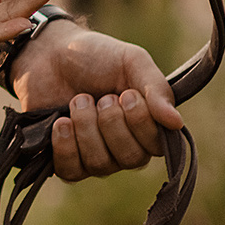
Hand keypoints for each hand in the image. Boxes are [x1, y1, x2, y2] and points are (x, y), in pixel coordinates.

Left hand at [10, 23, 183, 181]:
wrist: (49, 52)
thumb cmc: (96, 56)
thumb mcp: (132, 61)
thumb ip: (156, 89)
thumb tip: (176, 123)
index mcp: (146, 125)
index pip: (157, 146)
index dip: (141, 122)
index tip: (127, 94)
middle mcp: (124, 148)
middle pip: (131, 159)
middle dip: (112, 123)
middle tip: (101, 97)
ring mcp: (95, 157)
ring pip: (100, 164)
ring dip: (86, 127)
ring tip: (78, 100)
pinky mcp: (66, 161)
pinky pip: (72, 172)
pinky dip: (66, 145)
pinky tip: (61, 122)